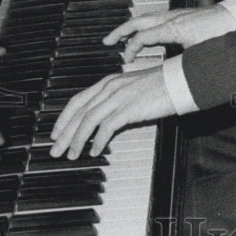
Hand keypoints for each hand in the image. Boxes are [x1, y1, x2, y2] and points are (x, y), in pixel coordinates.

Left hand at [50, 67, 173, 159]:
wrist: (180, 80)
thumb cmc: (162, 85)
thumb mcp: (134, 89)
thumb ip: (118, 100)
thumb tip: (106, 119)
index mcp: (109, 82)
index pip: (78, 100)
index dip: (64, 118)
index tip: (56, 132)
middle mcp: (110, 87)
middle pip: (79, 112)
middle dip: (64, 133)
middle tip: (55, 149)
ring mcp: (119, 96)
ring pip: (88, 120)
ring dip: (76, 140)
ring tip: (71, 155)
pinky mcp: (129, 107)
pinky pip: (106, 126)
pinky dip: (98, 140)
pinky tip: (94, 151)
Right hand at [103, 5, 235, 63]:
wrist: (234, 17)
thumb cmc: (220, 34)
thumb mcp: (199, 53)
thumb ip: (182, 63)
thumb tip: (169, 76)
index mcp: (172, 28)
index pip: (141, 36)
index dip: (130, 49)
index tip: (125, 59)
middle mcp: (170, 18)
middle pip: (137, 21)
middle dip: (120, 31)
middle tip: (107, 41)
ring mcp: (174, 14)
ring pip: (145, 17)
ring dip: (130, 27)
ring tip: (120, 36)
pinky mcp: (180, 15)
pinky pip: (154, 18)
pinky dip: (143, 25)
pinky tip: (143, 32)